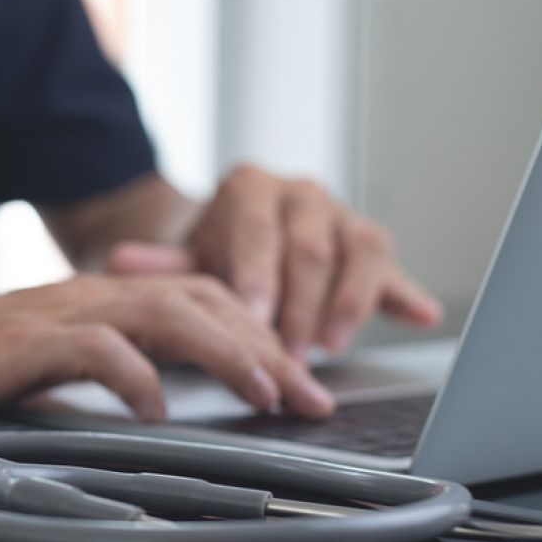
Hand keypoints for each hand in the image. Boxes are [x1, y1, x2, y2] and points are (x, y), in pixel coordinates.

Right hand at [0, 274, 336, 421]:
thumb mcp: (50, 378)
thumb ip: (103, 383)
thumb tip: (164, 416)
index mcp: (99, 303)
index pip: (202, 300)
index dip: (260, 338)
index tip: (302, 385)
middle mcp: (88, 297)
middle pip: (204, 298)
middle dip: (268, 346)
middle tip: (312, 396)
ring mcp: (57, 314)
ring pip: (167, 312)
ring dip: (226, 352)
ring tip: (266, 394)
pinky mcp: (23, 344)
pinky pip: (96, 349)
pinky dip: (136, 377)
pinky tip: (159, 411)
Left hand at [105, 164, 442, 355]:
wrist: (246, 231)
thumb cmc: (218, 251)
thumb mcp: (187, 255)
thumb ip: (161, 262)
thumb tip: (119, 259)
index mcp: (251, 187)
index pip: (259, 232)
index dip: (258, 277)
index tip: (253, 319)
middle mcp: (302, 193)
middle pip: (311, 250)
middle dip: (300, 307)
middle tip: (288, 353)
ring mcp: (342, 216)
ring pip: (359, 253)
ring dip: (348, 305)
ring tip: (332, 347)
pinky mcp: (371, 245)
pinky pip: (393, 268)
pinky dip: (407, 294)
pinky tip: (422, 315)